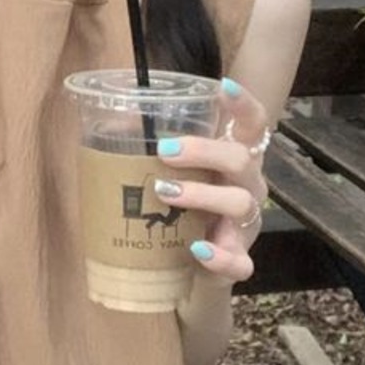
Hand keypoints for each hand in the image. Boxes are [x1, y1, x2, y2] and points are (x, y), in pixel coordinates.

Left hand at [153, 79, 271, 285]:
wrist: (187, 278)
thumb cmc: (181, 217)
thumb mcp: (170, 181)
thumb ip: (147, 152)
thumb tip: (112, 122)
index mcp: (233, 164)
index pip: (251, 126)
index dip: (243, 104)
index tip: (222, 87)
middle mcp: (247, 189)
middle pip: (241, 159)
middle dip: (204, 151)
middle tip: (165, 151)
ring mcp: (246, 228)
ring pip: (239, 203)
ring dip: (202, 195)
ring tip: (165, 193)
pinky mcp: (238, 264)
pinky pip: (239, 262)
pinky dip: (219, 256)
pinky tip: (196, 248)